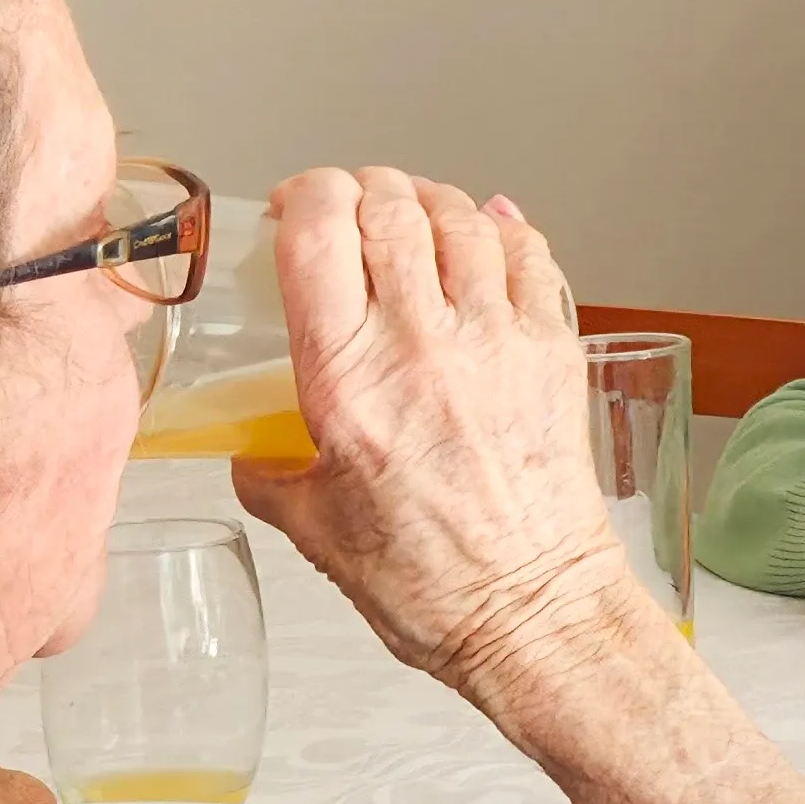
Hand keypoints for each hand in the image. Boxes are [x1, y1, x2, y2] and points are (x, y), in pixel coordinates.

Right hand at [233, 168, 626, 677]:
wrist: (532, 613)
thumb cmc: (431, 586)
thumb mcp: (312, 532)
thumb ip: (268, 475)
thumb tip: (250, 452)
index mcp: (347, 380)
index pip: (318, 231)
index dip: (303, 196)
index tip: (296, 206)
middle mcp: (422, 343)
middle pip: (389, 206)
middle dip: (362, 190)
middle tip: (351, 207)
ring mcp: (497, 339)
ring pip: (462, 216)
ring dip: (429, 201)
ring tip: (413, 215)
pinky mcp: (554, 350)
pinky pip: (530, 253)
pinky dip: (503, 229)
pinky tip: (486, 234)